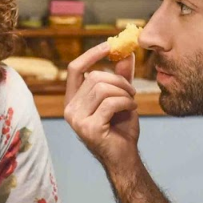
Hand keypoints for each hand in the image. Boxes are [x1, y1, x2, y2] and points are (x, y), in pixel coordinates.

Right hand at [64, 42, 139, 173]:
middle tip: (132, 91)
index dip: (91, 55)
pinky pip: (111, 103)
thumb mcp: (121, 96)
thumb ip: (121, 76)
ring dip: (124, 93)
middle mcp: (70, 109)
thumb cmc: (121, 128)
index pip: (75, 69)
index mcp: (73, 100)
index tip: (109, 45)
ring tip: (131, 103)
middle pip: (95, 77)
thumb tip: (126, 52)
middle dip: (119, 81)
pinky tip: (132, 110)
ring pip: (103, 89)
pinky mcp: (89, 128)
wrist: (125, 156)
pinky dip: (126, 103)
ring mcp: (77, 120)